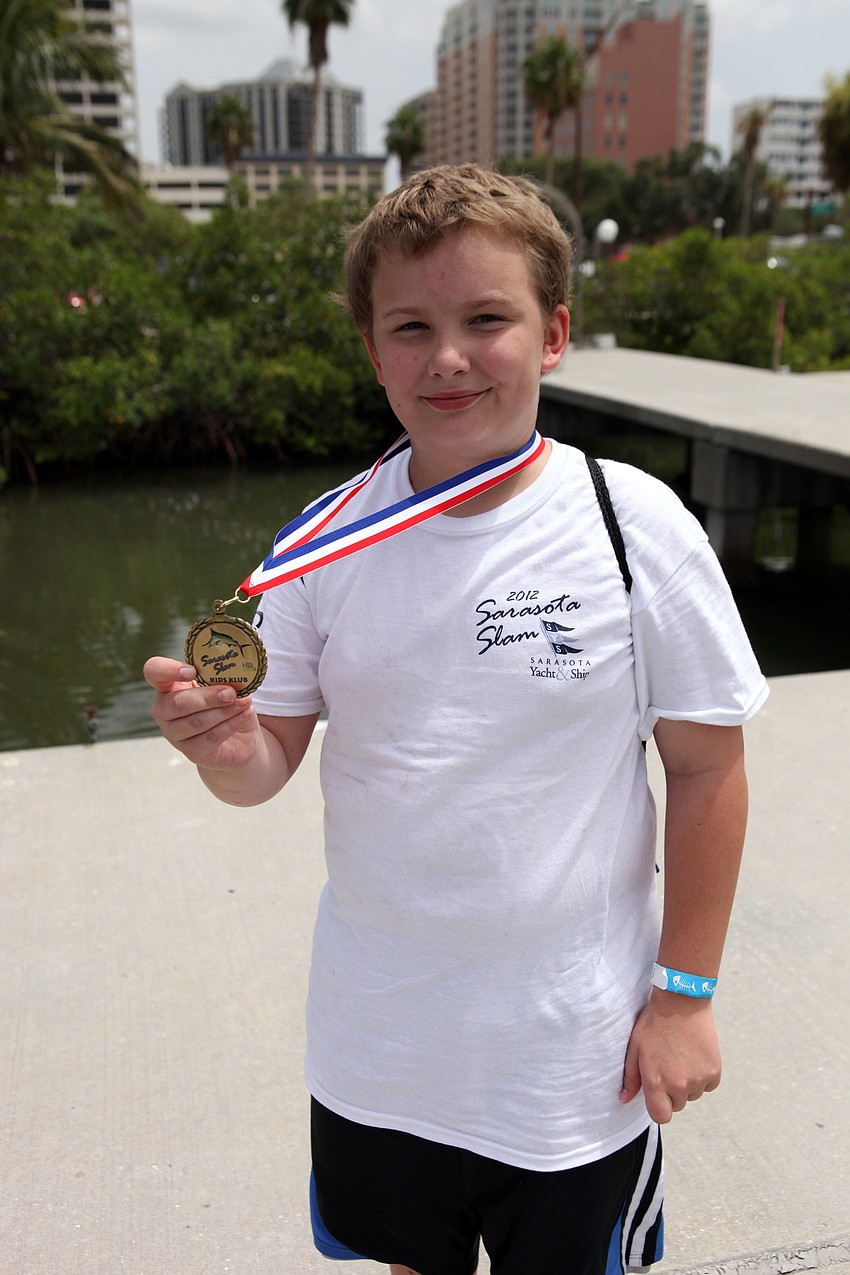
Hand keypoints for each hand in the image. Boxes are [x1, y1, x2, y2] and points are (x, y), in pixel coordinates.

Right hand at [143, 657, 258, 770]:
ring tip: (244, 703)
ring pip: (196, 722)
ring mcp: (174, 734)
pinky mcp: (191, 752)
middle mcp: (164, 710)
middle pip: (177, 703)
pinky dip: (230, 724)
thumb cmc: (225, 705)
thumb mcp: (223, 686)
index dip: (168, 670)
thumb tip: (237, 673)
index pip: (153, 671)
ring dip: (224, 711)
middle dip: (207, 697)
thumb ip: (224, 678)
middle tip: (230, 693)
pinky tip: (245, 714)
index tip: (192, 671)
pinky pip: (210, 738)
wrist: (238, 740)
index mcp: (168, 686)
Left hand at [619, 989, 721, 1123]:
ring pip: (693, 1094)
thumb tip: (624, 1099)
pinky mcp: (714, 1072)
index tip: (657, 1092)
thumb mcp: (635, 1048)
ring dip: (688, 1083)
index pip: (661, 1116)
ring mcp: (699, 1079)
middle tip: (668, 1065)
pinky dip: (702, 1075)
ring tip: (680, 1056)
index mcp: (657, 1082)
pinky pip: (708, 1085)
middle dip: (672, 1091)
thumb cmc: (654, 1024)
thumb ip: (630, 1077)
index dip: (658, 1106)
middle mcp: (680, 1086)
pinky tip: (694, 1056)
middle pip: (677, 1104)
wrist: (681, 1002)